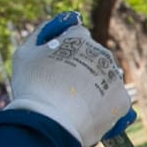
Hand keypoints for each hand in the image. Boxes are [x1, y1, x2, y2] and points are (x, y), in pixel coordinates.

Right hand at [6, 11, 135, 146]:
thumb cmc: (31, 86)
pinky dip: (104, 109)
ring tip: (74, 106)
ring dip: (94, 90)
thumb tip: (61, 24)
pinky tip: (88, 117)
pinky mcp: (122, 100)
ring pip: (105, 81)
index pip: (77, 36)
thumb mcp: (25, 53)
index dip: (65, 52)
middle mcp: (101, 53)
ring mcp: (114, 77)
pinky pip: (114, 103)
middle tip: (62, 90)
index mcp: (79, 37)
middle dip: (82, 71)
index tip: (55, 68)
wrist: (48, 121)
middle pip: (93, 59)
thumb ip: (41, 34)